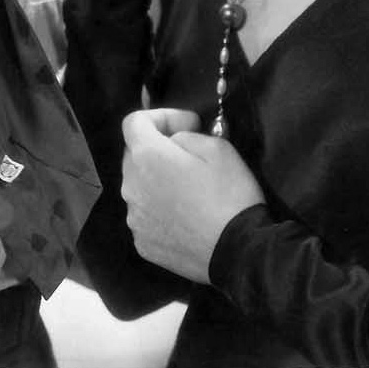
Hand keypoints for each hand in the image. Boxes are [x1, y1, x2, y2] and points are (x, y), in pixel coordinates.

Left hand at [120, 108, 263, 283]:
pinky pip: (146, 216)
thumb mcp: (218, 147)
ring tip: (188, 189)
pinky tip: (185, 217)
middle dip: (158, 148)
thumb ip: (187, 136)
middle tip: (190, 155)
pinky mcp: (142, 244)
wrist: (237, 252)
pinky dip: (159, 209)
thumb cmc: (229, 194)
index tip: (189, 124)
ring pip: (139, 187)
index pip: (134, 122)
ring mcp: (134, 219)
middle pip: (134, 155)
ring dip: (157, 180)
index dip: (161, 116)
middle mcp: (130, 186)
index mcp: (146, 157)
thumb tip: (175, 141)